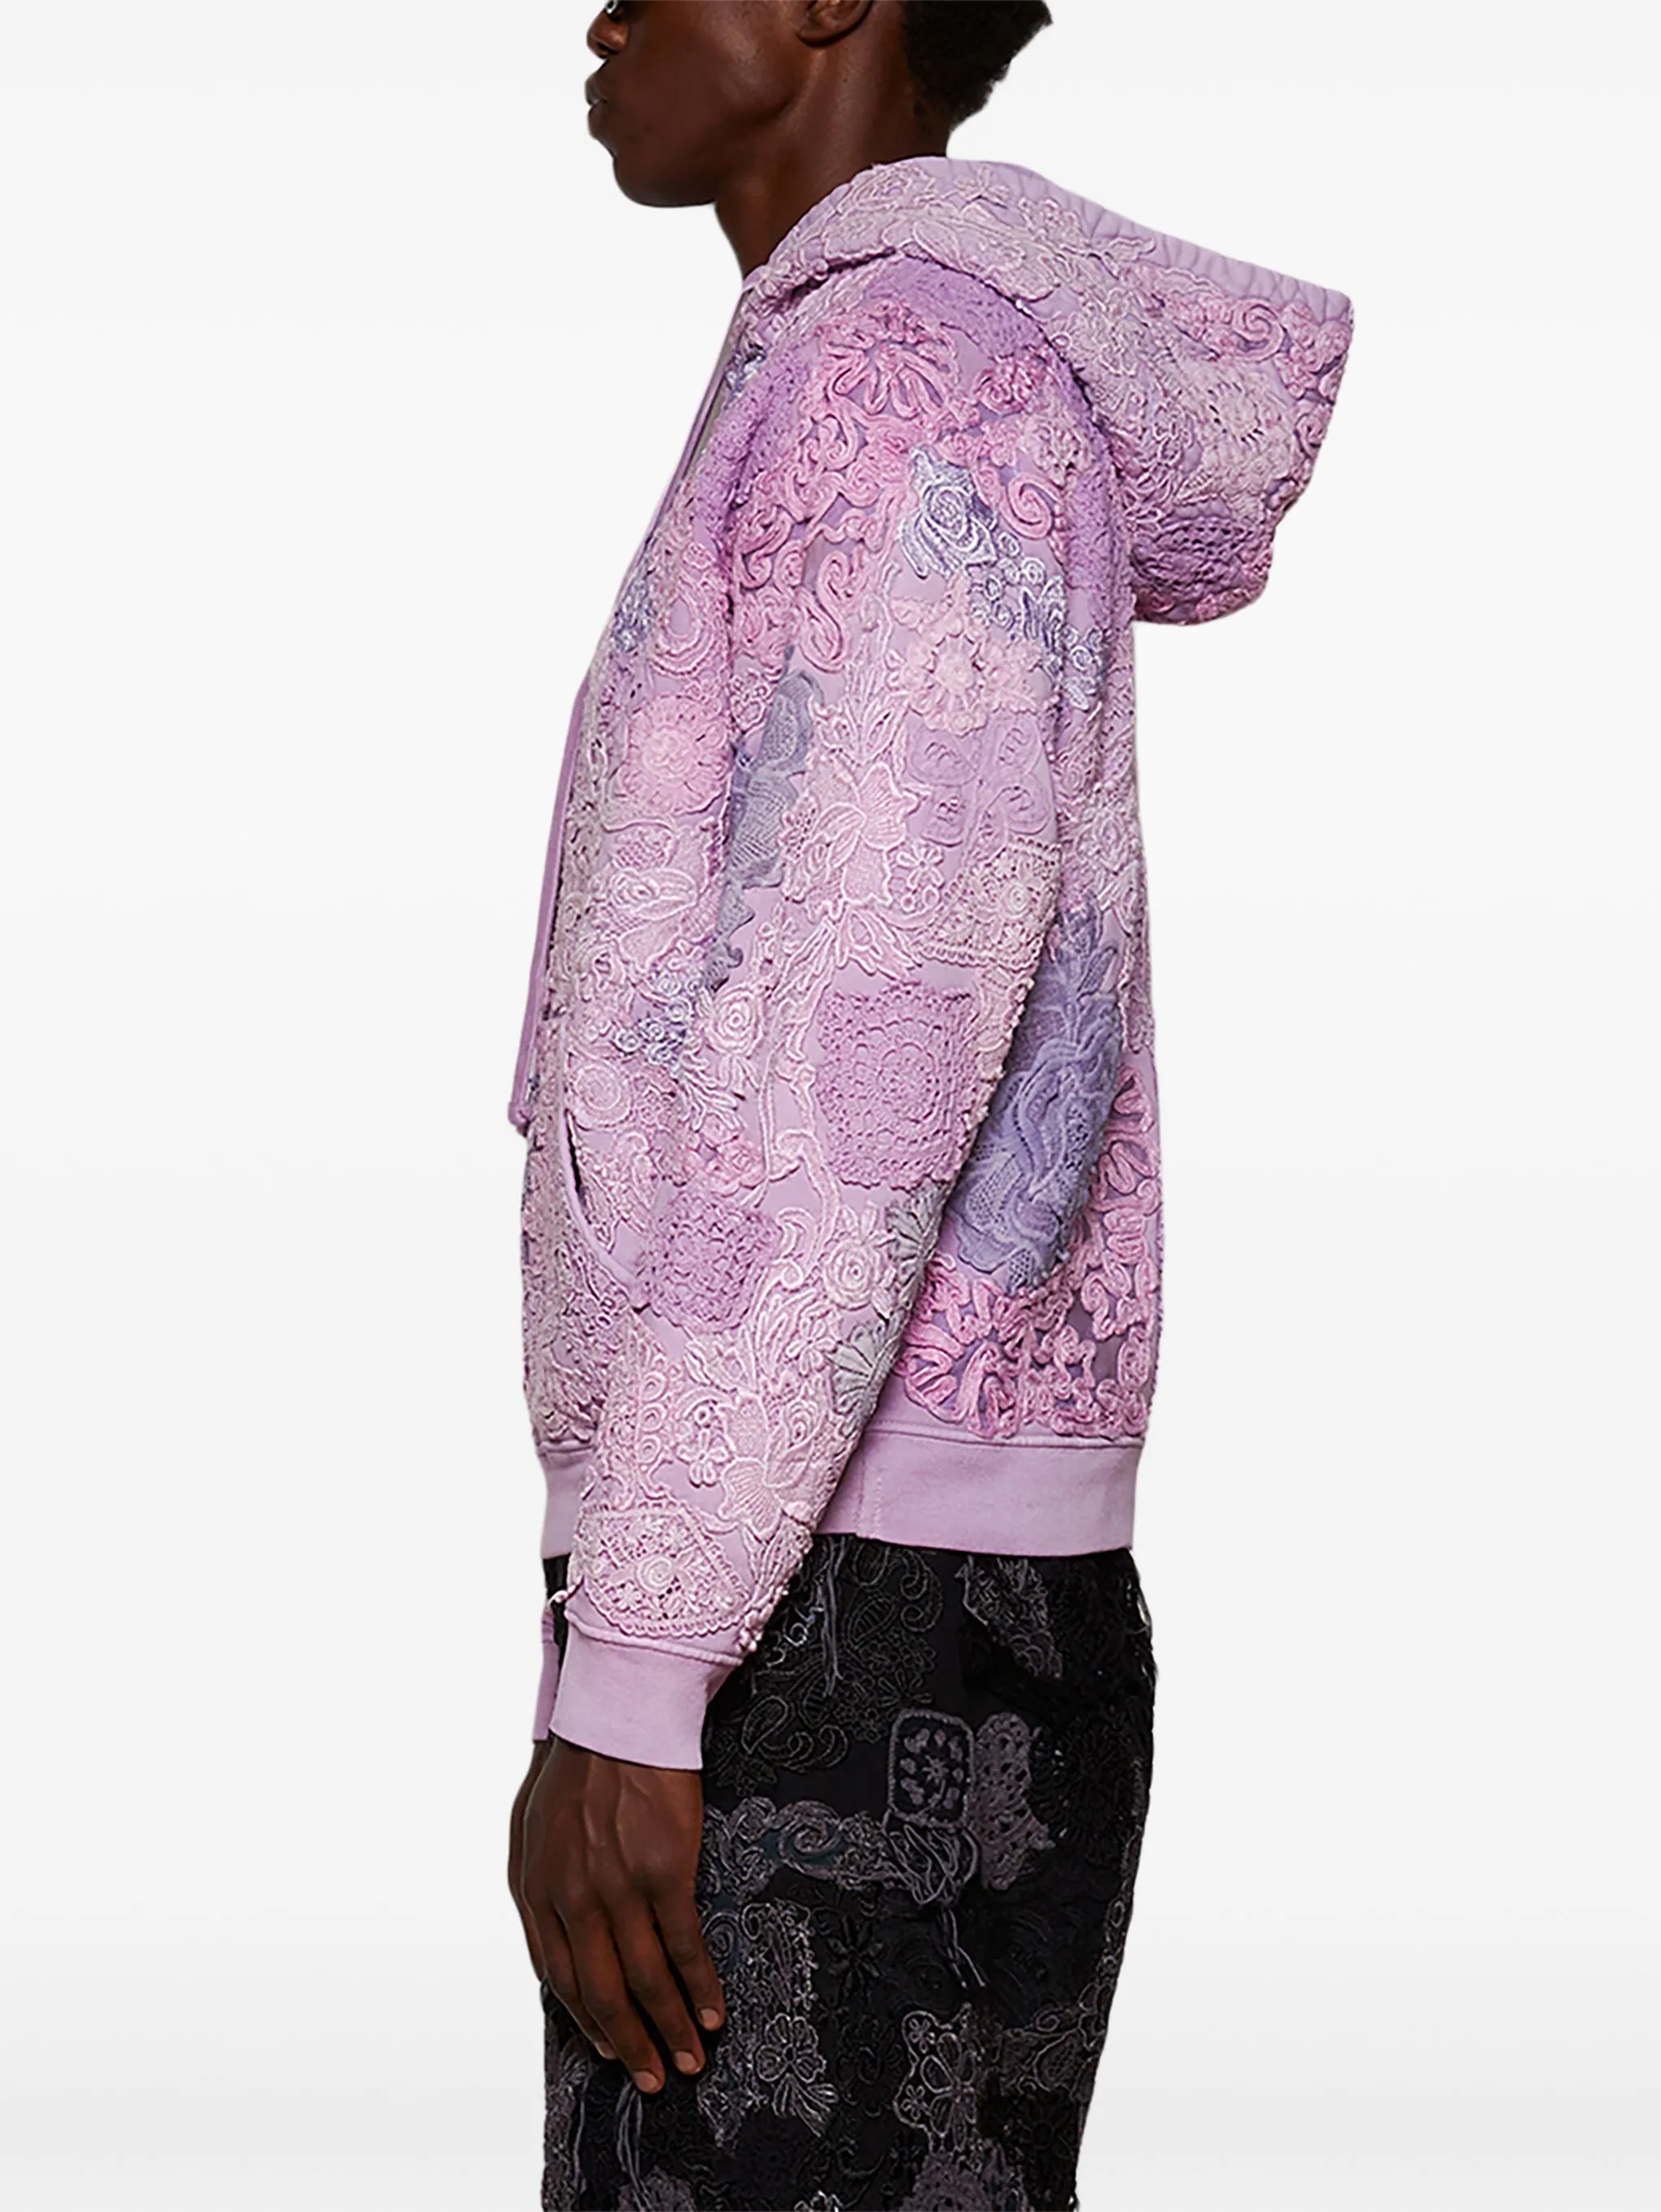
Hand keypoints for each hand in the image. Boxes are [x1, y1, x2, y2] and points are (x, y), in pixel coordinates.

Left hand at [508, 1735, 726, 2092]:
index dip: (585, 2018)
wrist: (620, 1710)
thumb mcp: (533, 1822)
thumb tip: (556, 1924)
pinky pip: (682, 1947)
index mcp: (535, 1887)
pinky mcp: (664, 1872)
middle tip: (650, 2078)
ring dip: (668, 2029)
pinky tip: (713, 2013)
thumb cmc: (579, 1758)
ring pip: (642, 1981)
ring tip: (687, 2062)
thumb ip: (541, 1878)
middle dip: (627, 2043)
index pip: (557, 1975)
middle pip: (599, 1992)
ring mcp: (617, 1888)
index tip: (607, 2047)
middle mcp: (570, 1897)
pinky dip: (699, 1988)